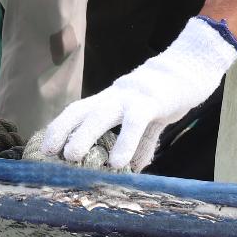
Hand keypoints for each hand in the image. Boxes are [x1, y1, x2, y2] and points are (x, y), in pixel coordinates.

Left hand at [28, 16, 236, 171]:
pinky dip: (125, 143)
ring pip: (101, 115)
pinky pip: (135, 123)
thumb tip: (134, 168)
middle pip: (81, 110)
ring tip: (72, 156)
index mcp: (110, 100)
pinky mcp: (152, 101)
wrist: (192, 68)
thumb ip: (140, 143)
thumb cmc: (166, 95)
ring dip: (84, 135)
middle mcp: (114, 96)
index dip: (59, 127)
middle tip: (48, 152)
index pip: (77, 110)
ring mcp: (132, 96)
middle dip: (62, 130)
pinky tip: (119, 163)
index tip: (44, 147)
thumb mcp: (149, 120)